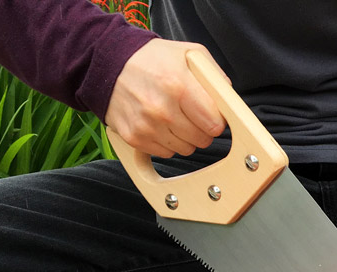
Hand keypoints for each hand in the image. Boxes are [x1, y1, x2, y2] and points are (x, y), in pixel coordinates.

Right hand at [104, 39, 227, 157]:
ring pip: (185, 149)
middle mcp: (162, 110)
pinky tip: (159, 123)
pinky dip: (166, 142)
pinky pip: (165, 153)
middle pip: (202, 140)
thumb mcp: (188, 54)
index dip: (216, 120)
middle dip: (202, 129)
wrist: (106, 63)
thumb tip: (229, 101)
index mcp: (179, 86)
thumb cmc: (150, 59)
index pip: (214, 124)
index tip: (211, 115)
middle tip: (192, 114)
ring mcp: (147, 126)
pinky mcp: (134, 138)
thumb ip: (214, 76)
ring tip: (173, 116)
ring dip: (184, 137)